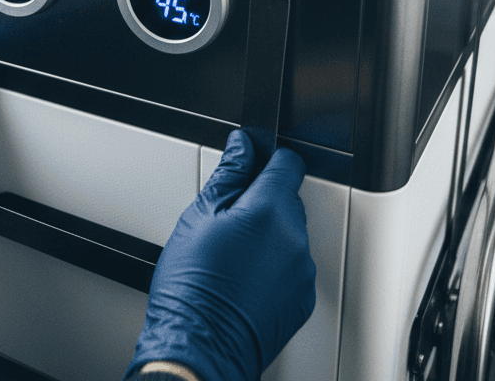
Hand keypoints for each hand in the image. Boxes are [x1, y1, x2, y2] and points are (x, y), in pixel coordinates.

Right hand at [126, 130, 315, 380]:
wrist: (199, 349)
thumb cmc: (192, 289)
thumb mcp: (199, 216)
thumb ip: (229, 173)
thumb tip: (243, 145)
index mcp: (269, 210)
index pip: (288, 162)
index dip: (268, 156)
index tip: (252, 159)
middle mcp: (294, 238)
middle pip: (288, 198)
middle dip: (262, 200)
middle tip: (227, 218)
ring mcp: (302, 272)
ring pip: (290, 233)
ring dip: (269, 234)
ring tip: (232, 254)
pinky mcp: (302, 299)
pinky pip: (293, 266)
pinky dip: (274, 266)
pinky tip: (244, 277)